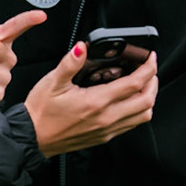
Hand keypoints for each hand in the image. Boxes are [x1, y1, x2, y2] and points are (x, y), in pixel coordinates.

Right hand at [23, 42, 156, 156]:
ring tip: (144, 85)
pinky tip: (130, 100)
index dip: (147, 68)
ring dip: (149, 98)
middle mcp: (106, 118)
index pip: (134, 84)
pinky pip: (132, 124)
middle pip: (146, 101)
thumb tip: (82, 47)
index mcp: (96, 102)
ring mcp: (107, 129)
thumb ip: (70, 63)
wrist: (32, 137)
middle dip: (153, 82)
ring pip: (143, 116)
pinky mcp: (105, 137)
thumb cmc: (41, 112)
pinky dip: (139, 110)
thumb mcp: (52, 82)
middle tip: (149, 70)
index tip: (150, 58)